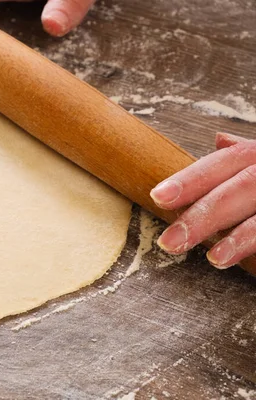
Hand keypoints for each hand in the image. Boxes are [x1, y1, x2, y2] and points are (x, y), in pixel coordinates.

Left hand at [151, 132, 255, 268]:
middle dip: (203, 215)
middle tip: (169, 242)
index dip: (190, 179)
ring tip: (213, 259)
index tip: (157, 197)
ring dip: (240, 238)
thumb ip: (243, 156)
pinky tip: (245, 262)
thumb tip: (219, 140)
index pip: (222, 162)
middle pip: (240, 188)